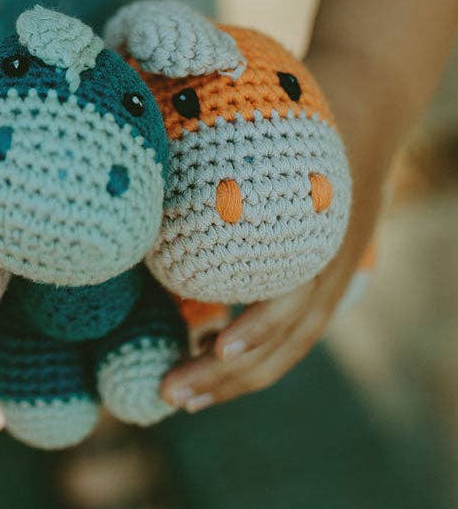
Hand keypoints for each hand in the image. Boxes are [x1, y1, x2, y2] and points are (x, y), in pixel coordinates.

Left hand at [160, 45, 398, 411]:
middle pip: (284, 340)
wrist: (367, 112)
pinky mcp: (320, 284)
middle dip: (227, 374)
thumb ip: (211, 149)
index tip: (214, 346)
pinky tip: (204, 357)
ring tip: (180, 396)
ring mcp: (331, 280)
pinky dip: (248, 352)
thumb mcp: (263, 125)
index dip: (256, 327)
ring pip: (285, 348)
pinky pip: (286, 331)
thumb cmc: (299, 114)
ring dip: (233, 378)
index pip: (292, 296)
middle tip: (170, 394)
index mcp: (319, 229)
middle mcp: (330, 265)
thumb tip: (141, 168)